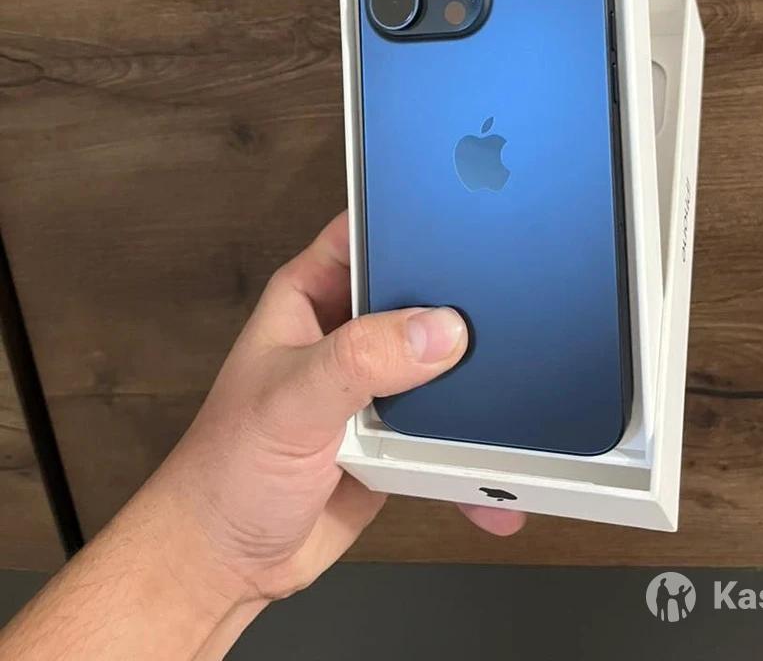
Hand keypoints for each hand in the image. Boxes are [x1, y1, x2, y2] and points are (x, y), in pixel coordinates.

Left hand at [153, 211, 524, 606]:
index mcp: (312, 294)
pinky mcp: (399, 436)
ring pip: (445, 363)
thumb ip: (361, 358)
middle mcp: (349, 331)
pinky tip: (498, 491)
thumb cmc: (226, 470)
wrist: (227, 561)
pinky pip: (451, 434)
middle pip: (422, 295)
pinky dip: (475, 459)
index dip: (415, 220)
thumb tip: (439, 329)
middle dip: (464, 309)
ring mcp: (378, 384)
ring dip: (477, 387)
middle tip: (512, 321)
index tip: (471, 225)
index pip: (371, 231)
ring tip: (517, 404)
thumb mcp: (291, 401)